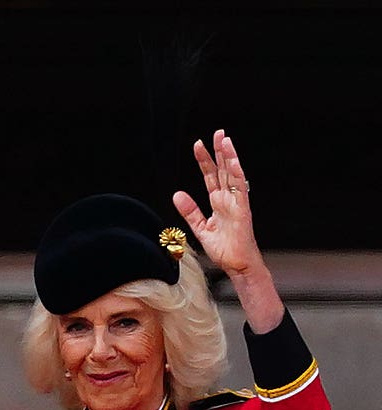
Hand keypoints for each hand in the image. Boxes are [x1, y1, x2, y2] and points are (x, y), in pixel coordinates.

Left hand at [172, 129, 260, 276]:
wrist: (237, 264)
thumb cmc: (225, 248)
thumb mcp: (200, 228)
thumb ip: (190, 211)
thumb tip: (177, 195)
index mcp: (218, 202)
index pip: (210, 176)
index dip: (204, 160)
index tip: (198, 145)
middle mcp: (228, 199)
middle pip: (223, 170)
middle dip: (219, 152)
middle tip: (216, 133)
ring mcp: (236, 203)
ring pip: (233, 175)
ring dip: (229, 157)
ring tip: (224, 140)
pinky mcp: (243, 210)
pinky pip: (240, 189)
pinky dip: (236, 174)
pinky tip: (233, 161)